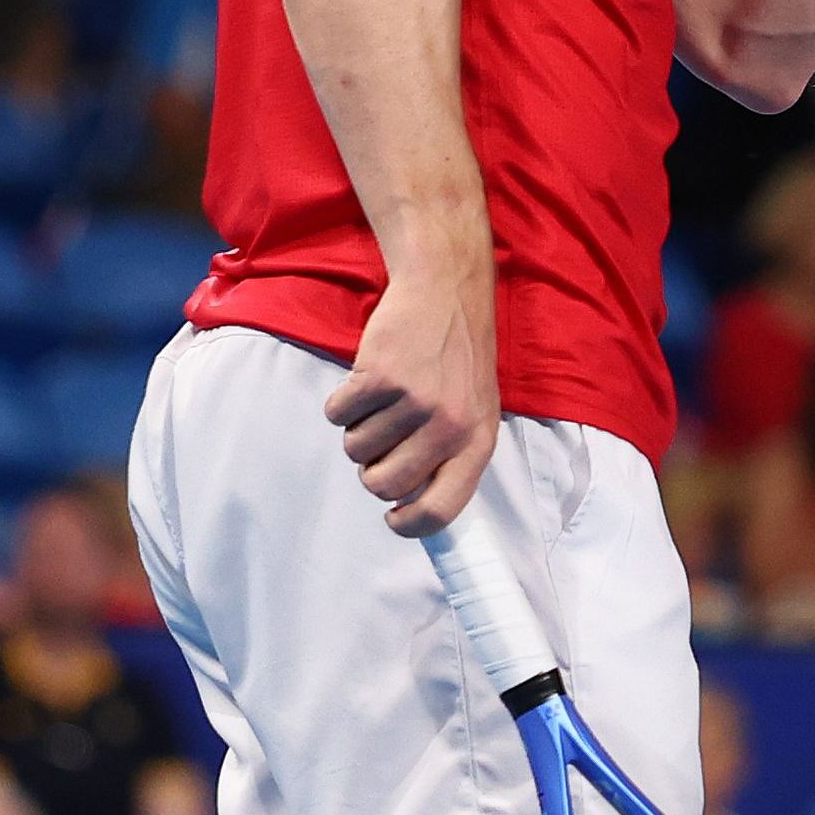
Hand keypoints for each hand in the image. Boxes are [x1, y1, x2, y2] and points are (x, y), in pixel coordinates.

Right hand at [327, 266, 498, 534]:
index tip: (393, 519)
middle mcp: (449, 428)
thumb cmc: (458, 358)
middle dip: (371, 469)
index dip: (410, 524)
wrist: (446, 290)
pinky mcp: (380, 377)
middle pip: (384, 485)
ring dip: (357, 429)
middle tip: (380, 440)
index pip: (441, 510)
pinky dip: (342, 402)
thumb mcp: (476, 411)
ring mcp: (414, 403)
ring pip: (355, 450)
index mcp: (477, 443)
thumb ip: (451, 456)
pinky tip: (366, 378)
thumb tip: (412, 503)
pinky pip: (337, 414)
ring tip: (381, 398)